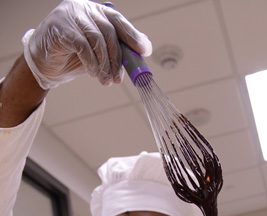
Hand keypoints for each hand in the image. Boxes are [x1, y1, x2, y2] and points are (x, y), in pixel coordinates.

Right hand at [22, 0, 151, 88]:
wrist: (45, 63)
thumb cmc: (73, 56)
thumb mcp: (99, 53)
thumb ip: (116, 50)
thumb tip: (141, 53)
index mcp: (95, 11)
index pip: (117, 20)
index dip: (132, 35)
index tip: (144, 50)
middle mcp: (83, 8)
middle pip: (109, 32)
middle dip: (117, 59)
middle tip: (118, 79)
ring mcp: (69, 14)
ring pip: (97, 39)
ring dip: (104, 64)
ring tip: (105, 80)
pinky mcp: (59, 27)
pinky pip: (82, 45)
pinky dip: (91, 62)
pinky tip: (92, 73)